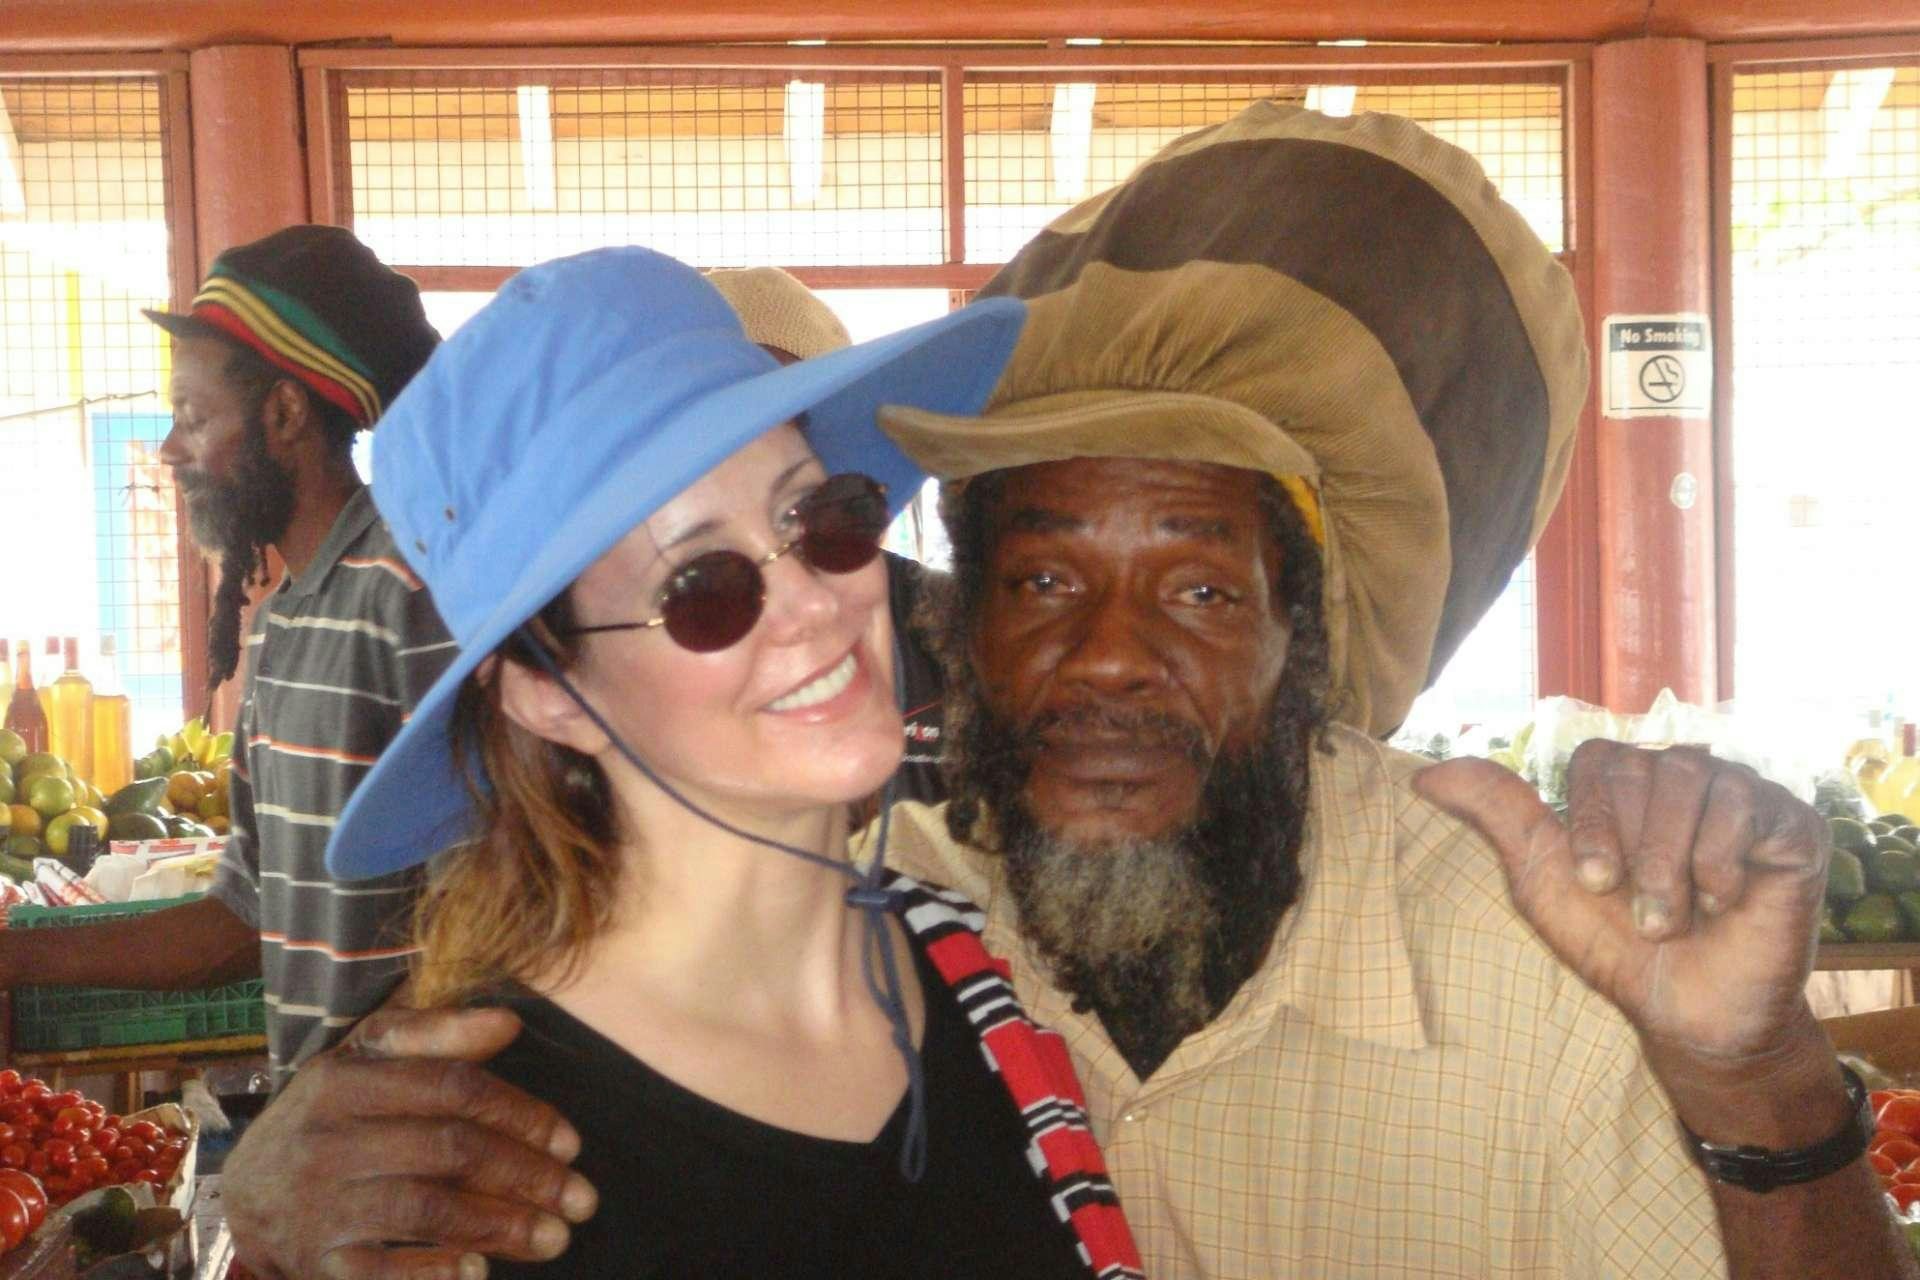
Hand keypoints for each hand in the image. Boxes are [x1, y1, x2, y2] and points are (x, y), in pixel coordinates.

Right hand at [223, 1007, 597, 1279]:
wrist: (244, 1197)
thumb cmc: (330, 1118)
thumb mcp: (366, 1060)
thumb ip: (436, 1036)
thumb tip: (509, 1022)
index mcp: (345, 1078)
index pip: (451, 1087)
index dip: (519, 1113)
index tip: (571, 1142)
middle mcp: (328, 1138)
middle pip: (447, 1150)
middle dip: (525, 1175)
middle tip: (581, 1199)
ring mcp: (318, 1204)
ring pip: (424, 1210)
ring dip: (499, 1226)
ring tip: (554, 1238)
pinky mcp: (315, 1260)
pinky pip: (380, 1271)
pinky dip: (432, 1272)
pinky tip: (477, 1271)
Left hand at [1415, 742, 1828, 1066]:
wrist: (1690, 1012)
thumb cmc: (1615, 945)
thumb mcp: (1542, 880)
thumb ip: (1494, 816)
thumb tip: (1425, 777)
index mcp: (1625, 782)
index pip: (1597, 758)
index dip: (1592, 821)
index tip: (1595, 883)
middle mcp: (1683, 775)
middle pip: (1646, 768)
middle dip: (1635, 854)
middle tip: (1646, 913)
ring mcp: (1740, 794)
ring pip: (1695, 781)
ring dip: (1674, 866)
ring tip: (1678, 916)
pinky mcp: (1792, 823)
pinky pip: (1750, 807)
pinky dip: (1724, 866)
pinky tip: (1727, 901)